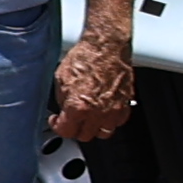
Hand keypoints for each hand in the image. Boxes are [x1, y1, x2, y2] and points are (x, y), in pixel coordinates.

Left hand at [55, 19, 137, 145]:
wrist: (106, 46)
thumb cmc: (85, 57)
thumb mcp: (61, 78)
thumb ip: (62, 99)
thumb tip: (63, 109)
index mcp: (78, 106)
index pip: (66, 131)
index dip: (57, 127)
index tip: (56, 122)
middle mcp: (97, 112)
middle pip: (85, 136)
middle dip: (75, 130)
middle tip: (71, 121)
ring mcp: (113, 109)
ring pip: (104, 133)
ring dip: (94, 128)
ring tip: (87, 119)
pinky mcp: (126, 103)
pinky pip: (118, 122)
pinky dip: (110, 121)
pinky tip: (103, 113)